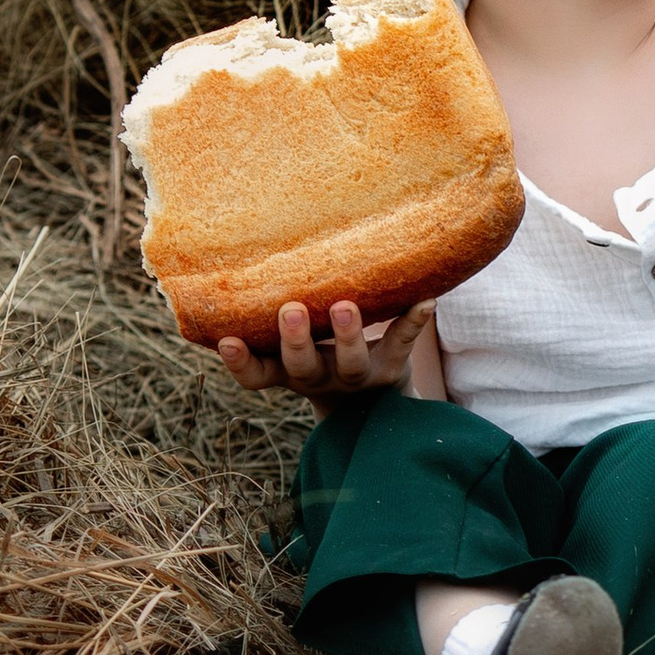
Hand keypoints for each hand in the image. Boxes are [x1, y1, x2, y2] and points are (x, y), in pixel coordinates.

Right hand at [213, 299, 434, 400]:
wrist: (374, 400)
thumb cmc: (320, 353)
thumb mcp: (291, 345)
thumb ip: (271, 317)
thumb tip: (243, 254)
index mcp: (287, 371)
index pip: (257, 376)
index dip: (241, 364)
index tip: (227, 340)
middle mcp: (319, 377)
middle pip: (303, 367)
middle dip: (295, 341)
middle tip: (291, 310)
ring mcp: (356, 376)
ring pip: (351, 362)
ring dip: (348, 334)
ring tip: (345, 305)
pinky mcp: (392, 367)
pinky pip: (402, 342)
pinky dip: (413, 321)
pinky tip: (426, 300)